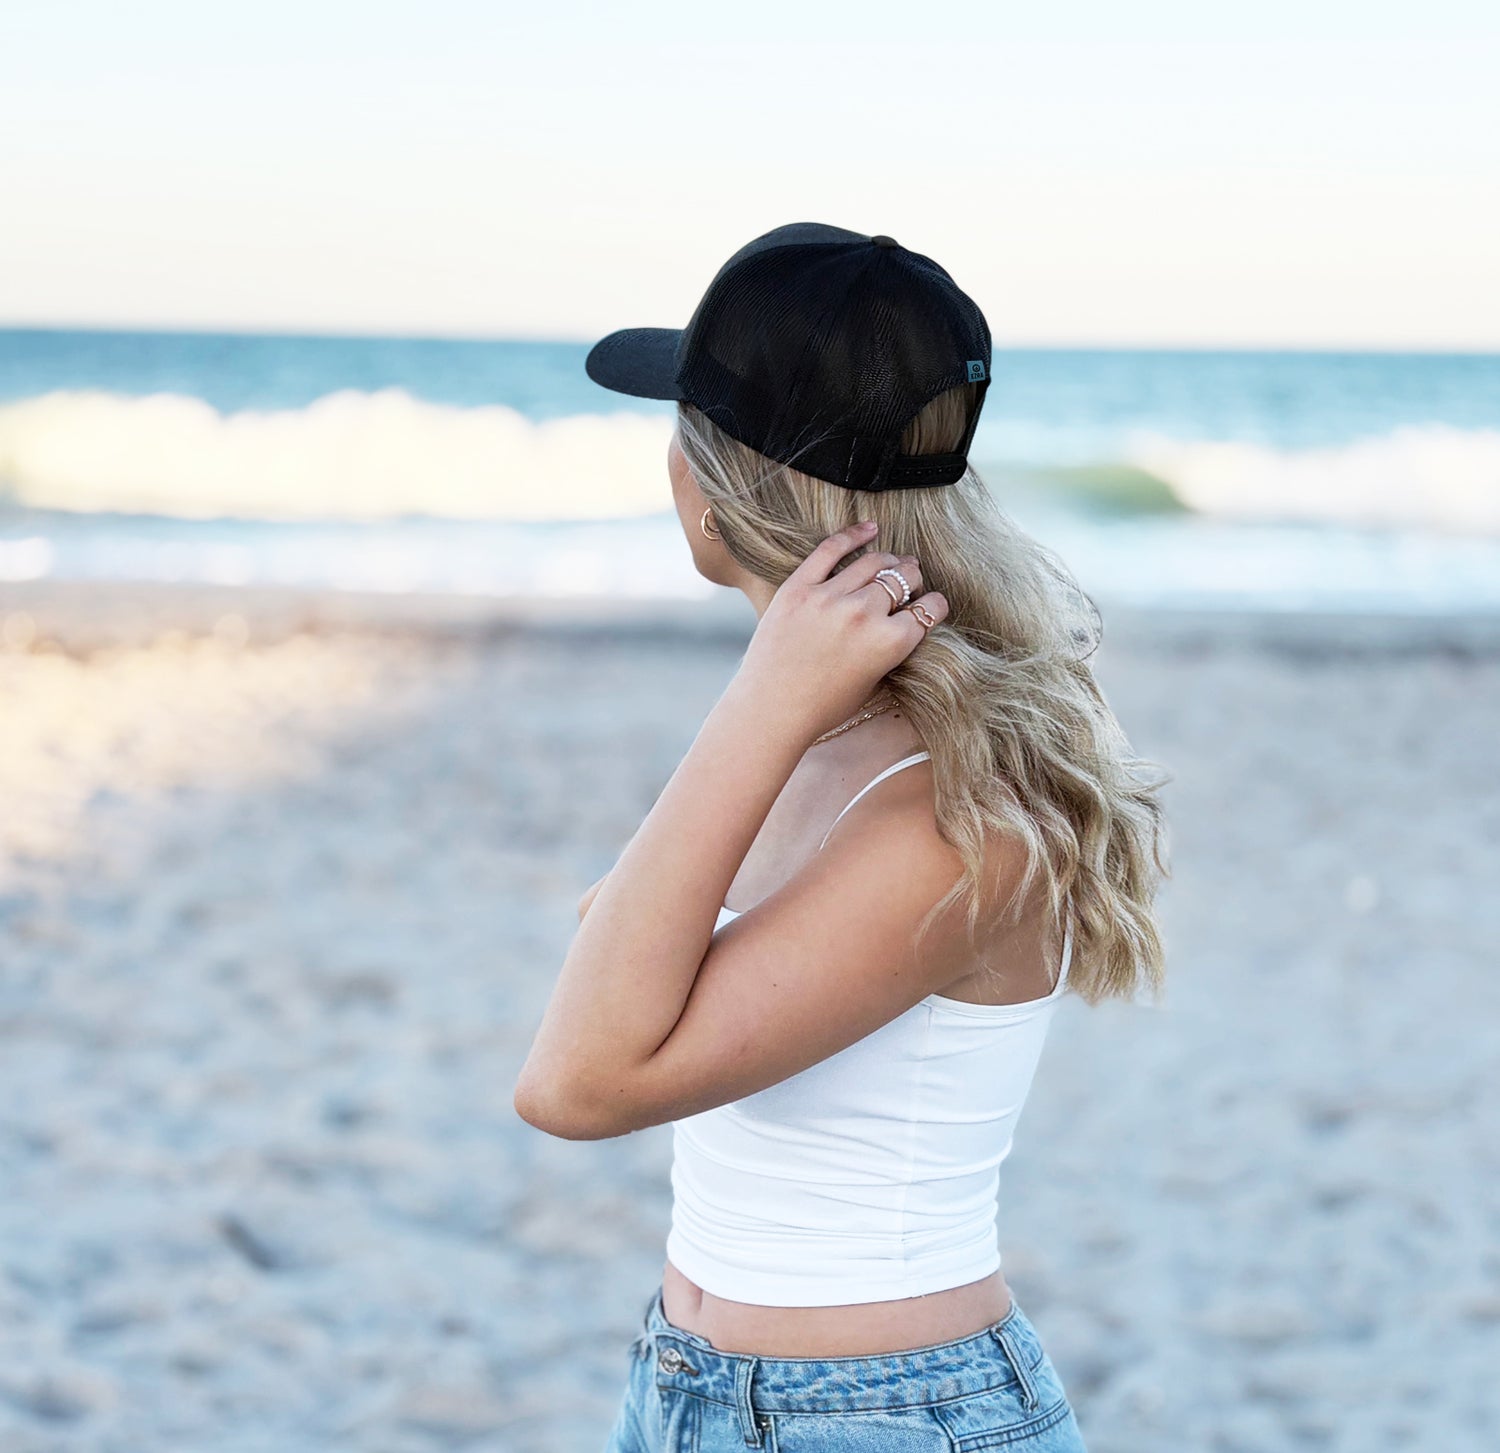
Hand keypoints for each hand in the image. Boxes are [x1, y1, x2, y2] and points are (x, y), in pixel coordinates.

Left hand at [736, 521, 948, 742]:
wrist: (771, 710)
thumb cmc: (823, 707)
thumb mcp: (872, 682)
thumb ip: (890, 649)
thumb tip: (903, 620)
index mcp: (889, 643)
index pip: (929, 610)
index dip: (935, 605)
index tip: (931, 603)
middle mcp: (864, 614)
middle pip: (903, 579)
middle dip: (913, 578)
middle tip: (910, 579)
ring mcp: (830, 597)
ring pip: (874, 562)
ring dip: (890, 560)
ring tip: (892, 562)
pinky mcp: (798, 587)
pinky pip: (831, 549)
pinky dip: (854, 534)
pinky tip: (869, 529)